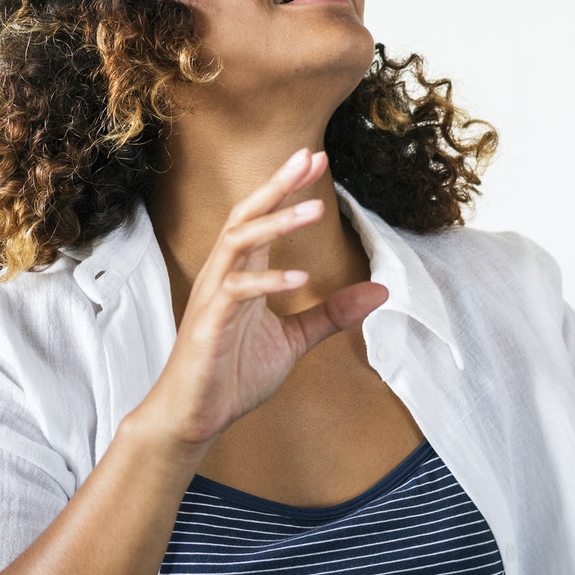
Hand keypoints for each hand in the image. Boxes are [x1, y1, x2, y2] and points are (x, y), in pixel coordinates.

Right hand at [134, 148, 387, 448]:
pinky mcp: (208, 325)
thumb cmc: (232, 374)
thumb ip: (331, 314)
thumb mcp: (294, 341)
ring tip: (314, 209)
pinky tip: (298, 278)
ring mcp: (213, 298)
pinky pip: (235, 292)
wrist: (194, 416)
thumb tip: (380, 291)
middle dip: (278, 186)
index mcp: (240, 274)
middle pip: (246, 216)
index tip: (315, 159)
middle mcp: (223, 276)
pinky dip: (267, 282)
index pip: (262, 218)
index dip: (287, 188)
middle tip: (309, 157)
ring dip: (276, 223)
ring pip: (238, 243)